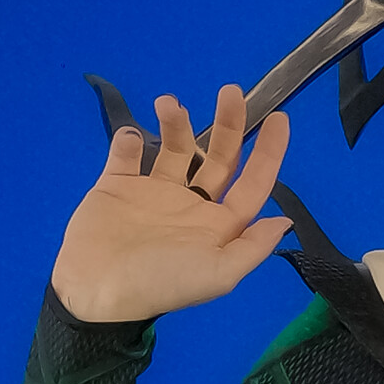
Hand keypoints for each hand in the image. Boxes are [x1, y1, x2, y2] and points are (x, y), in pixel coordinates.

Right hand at [51, 84, 292, 322]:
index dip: (269, 152)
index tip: (279, 117)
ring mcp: (153, 193)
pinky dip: (129, 139)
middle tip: (231, 92)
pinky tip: (132, 138)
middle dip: (229, 124)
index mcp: (217, 225)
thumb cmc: (162, 284)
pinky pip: (125, 154)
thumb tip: (285, 220)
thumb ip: (253, 247)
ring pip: (174, 148)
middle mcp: (190, 204)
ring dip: (177, 123)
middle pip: (218, 157)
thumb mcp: (219, 274)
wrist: (97, 292)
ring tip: (169, 105)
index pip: (252, 183)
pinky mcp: (116, 186)